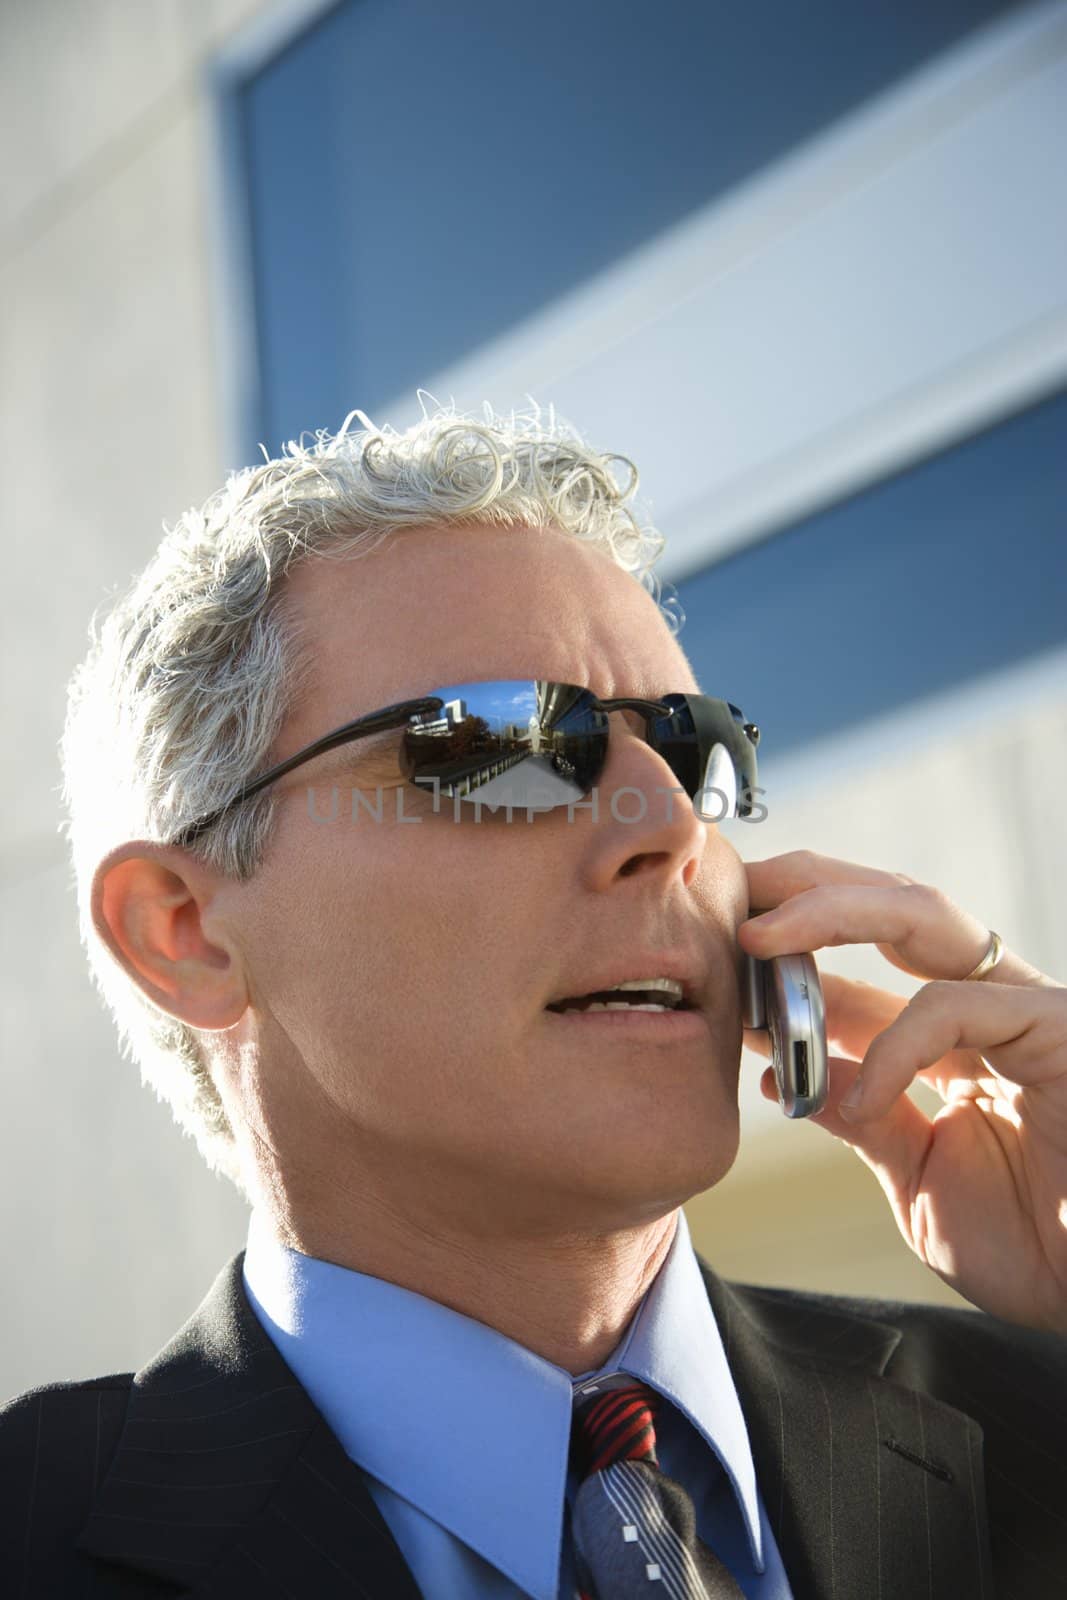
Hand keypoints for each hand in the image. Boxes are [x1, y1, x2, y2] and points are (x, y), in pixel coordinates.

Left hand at [737, 850, 1066, 1333]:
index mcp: (954, 1036)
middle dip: (804, 887)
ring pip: (922, 914)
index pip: (859, 964)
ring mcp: (1026, 1009)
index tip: (714, 959)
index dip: (783, 953)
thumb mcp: (918, 1175)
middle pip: (890, 902)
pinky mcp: (1058, 1028)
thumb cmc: (1035, 1247)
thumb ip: (863, 1116)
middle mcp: (989, 1005)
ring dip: (829, 912)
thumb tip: (783, 1073)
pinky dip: (891, 1045)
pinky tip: (856, 1095)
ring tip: (757, 938)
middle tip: (732, 894)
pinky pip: (956, 1006)